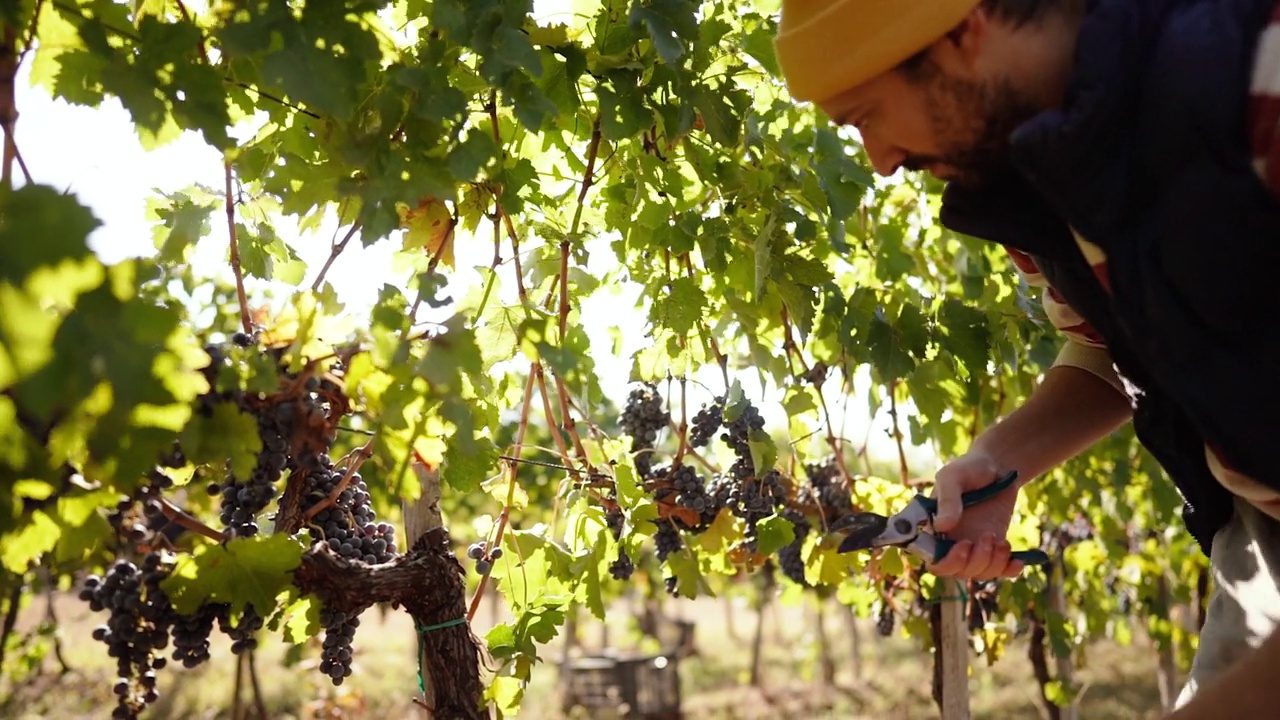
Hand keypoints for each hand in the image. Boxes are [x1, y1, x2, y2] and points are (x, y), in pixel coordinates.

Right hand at [925, 453, 1024, 579]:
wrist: (997, 468)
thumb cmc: (969, 468)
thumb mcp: (954, 477)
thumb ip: (948, 500)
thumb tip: (941, 526)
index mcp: (932, 528)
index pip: (933, 559)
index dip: (947, 562)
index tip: (965, 545)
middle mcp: (949, 542)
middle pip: (956, 571)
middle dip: (975, 562)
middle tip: (988, 536)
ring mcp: (972, 547)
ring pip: (977, 573)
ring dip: (992, 563)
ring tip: (1001, 541)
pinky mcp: (992, 549)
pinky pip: (998, 571)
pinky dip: (1008, 570)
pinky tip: (1018, 561)